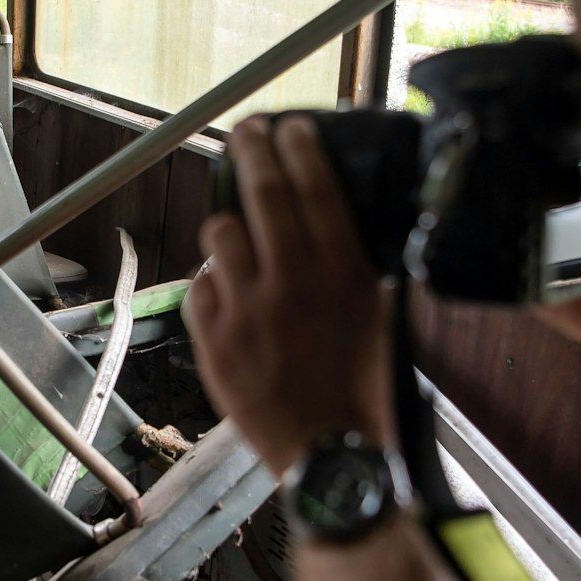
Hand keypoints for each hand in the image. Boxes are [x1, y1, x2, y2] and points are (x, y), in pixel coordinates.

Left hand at [184, 116, 392, 476]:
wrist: (327, 454)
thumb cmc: (364, 390)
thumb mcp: (381, 319)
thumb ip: (359, 268)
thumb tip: (344, 225)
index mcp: (341, 273)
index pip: (314, 185)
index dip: (298, 146)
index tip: (290, 126)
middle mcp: (291, 282)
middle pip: (261, 191)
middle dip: (251, 149)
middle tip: (247, 134)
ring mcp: (245, 310)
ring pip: (220, 234)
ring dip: (229, 229)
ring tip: (239, 238)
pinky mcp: (211, 339)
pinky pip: (199, 288)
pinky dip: (213, 288)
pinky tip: (230, 299)